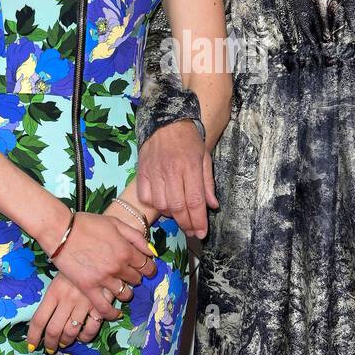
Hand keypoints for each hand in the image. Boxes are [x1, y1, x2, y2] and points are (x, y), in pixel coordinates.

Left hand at [27, 272, 105, 352]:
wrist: (99, 256)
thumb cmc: (75, 269)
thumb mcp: (59, 280)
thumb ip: (52, 299)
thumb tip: (42, 322)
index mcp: (54, 292)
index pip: (39, 320)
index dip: (33, 336)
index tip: (31, 345)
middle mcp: (67, 299)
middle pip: (53, 330)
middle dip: (50, 343)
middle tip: (50, 348)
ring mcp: (84, 304)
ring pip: (71, 332)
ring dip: (66, 341)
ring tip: (65, 342)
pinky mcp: (99, 306)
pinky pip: (91, 329)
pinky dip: (85, 337)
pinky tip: (83, 336)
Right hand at [48, 211, 156, 320]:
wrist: (61, 230)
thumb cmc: (87, 223)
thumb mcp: (115, 223)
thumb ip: (136, 237)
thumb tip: (152, 252)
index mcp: (126, 250)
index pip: (147, 266)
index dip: (148, 268)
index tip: (144, 268)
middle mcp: (118, 266)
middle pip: (137, 280)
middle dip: (135, 277)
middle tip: (128, 274)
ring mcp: (103, 279)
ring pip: (125, 294)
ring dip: (126, 292)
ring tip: (120, 288)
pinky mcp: (88, 288)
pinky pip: (104, 307)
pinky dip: (111, 313)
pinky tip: (114, 313)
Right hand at [135, 119, 217, 238]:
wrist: (165, 121)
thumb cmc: (189, 139)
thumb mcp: (204, 157)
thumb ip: (208, 183)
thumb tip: (212, 206)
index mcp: (190, 167)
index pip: (195, 201)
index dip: (198, 221)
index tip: (202, 233)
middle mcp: (171, 171)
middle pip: (178, 207)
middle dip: (186, 224)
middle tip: (192, 231)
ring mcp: (154, 172)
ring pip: (161, 205)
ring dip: (170, 215)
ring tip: (178, 213)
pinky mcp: (141, 171)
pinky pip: (145, 197)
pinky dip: (154, 205)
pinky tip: (162, 202)